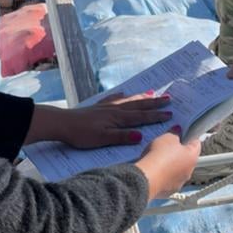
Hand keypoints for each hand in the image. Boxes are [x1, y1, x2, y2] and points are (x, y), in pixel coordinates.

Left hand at [26, 92, 172, 148]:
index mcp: (118, 119)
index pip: (141, 117)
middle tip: (168, 99)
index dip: (156, 116)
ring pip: (128, 100)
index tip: (170, 114)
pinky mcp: (98, 107)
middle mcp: (115, 110)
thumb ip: (121, 137)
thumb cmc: (82, 134)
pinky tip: (124, 94)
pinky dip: (122, 96)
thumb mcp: (103, 139)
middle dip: (154, 103)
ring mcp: (106, 107)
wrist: (62, 124)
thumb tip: (140, 136)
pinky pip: (114, 99)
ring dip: (141, 97)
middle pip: (138, 105)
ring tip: (152, 93)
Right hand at [136, 129, 201, 200]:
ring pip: (177, 171)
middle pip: (186, 159)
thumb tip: (178, 131)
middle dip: (178, 153)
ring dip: (171, 166)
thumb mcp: (167, 137)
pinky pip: (168, 181)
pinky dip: (163, 177)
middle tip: (166, 147)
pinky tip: (155, 172)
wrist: (146, 178)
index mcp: (193, 157)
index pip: (196, 144)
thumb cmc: (159, 157)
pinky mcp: (169, 191)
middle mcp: (189, 172)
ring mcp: (180, 183)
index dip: (189, 138)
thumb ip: (175, 133)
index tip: (182, 135)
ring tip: (158, 161)